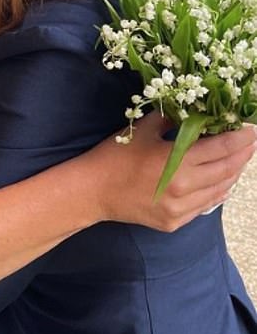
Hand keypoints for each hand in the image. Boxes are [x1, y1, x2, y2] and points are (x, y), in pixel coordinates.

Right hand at [96, 111, 255, 230]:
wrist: (92, 191)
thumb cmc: (114, 156)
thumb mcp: (143, 130)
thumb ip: (171, 120)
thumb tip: (194, 111)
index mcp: (178, 162)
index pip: (222, 148)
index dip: (241, 138)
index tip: (252, 129)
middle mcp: (185, 188)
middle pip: (227, 170)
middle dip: (243, 155)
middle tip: (250, 142)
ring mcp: (181, 209)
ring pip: (220, 190)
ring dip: (233, 173)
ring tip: (238, 159)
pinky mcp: (175, 222)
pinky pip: (206, 205)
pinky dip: (217, 191)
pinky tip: (220, 181)